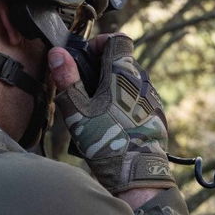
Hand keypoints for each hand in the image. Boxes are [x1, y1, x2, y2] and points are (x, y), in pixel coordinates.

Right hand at [47, 34, 174, 197]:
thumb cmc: (106, 142)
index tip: (86, 55)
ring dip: (113, 86)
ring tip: (96, 107)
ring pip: (131, 82)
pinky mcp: (157, 116)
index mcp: (122, 73)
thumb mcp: (77, 110)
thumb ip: (67, 79)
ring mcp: (153, 99)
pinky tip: (111, 122)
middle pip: (123, 61)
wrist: (136, 175)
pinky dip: (125, 103)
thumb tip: (58, 54)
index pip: (118, 39)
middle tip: (84, 84)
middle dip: (102, 67)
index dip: (100, 42)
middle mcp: (142, 82)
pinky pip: (139, 100)